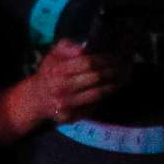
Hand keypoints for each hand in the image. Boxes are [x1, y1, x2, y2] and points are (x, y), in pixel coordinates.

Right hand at [1, 39, 126, 136]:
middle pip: (96, 77)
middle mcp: (61, 89)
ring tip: (124, 77)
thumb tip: (83, 48)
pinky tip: (111, 89)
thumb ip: (67, 47)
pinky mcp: (71, 116)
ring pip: (98, 93)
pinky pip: (94, 106)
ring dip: (114, 85)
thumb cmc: (49, 73)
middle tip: (126, 66)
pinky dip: (105, 98)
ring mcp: (66, 104)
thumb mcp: (53, 55)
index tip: (116, 56)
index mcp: (57, 71)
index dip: (105, 59)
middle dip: (114, 70)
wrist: (37, 100)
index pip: (88, 63)